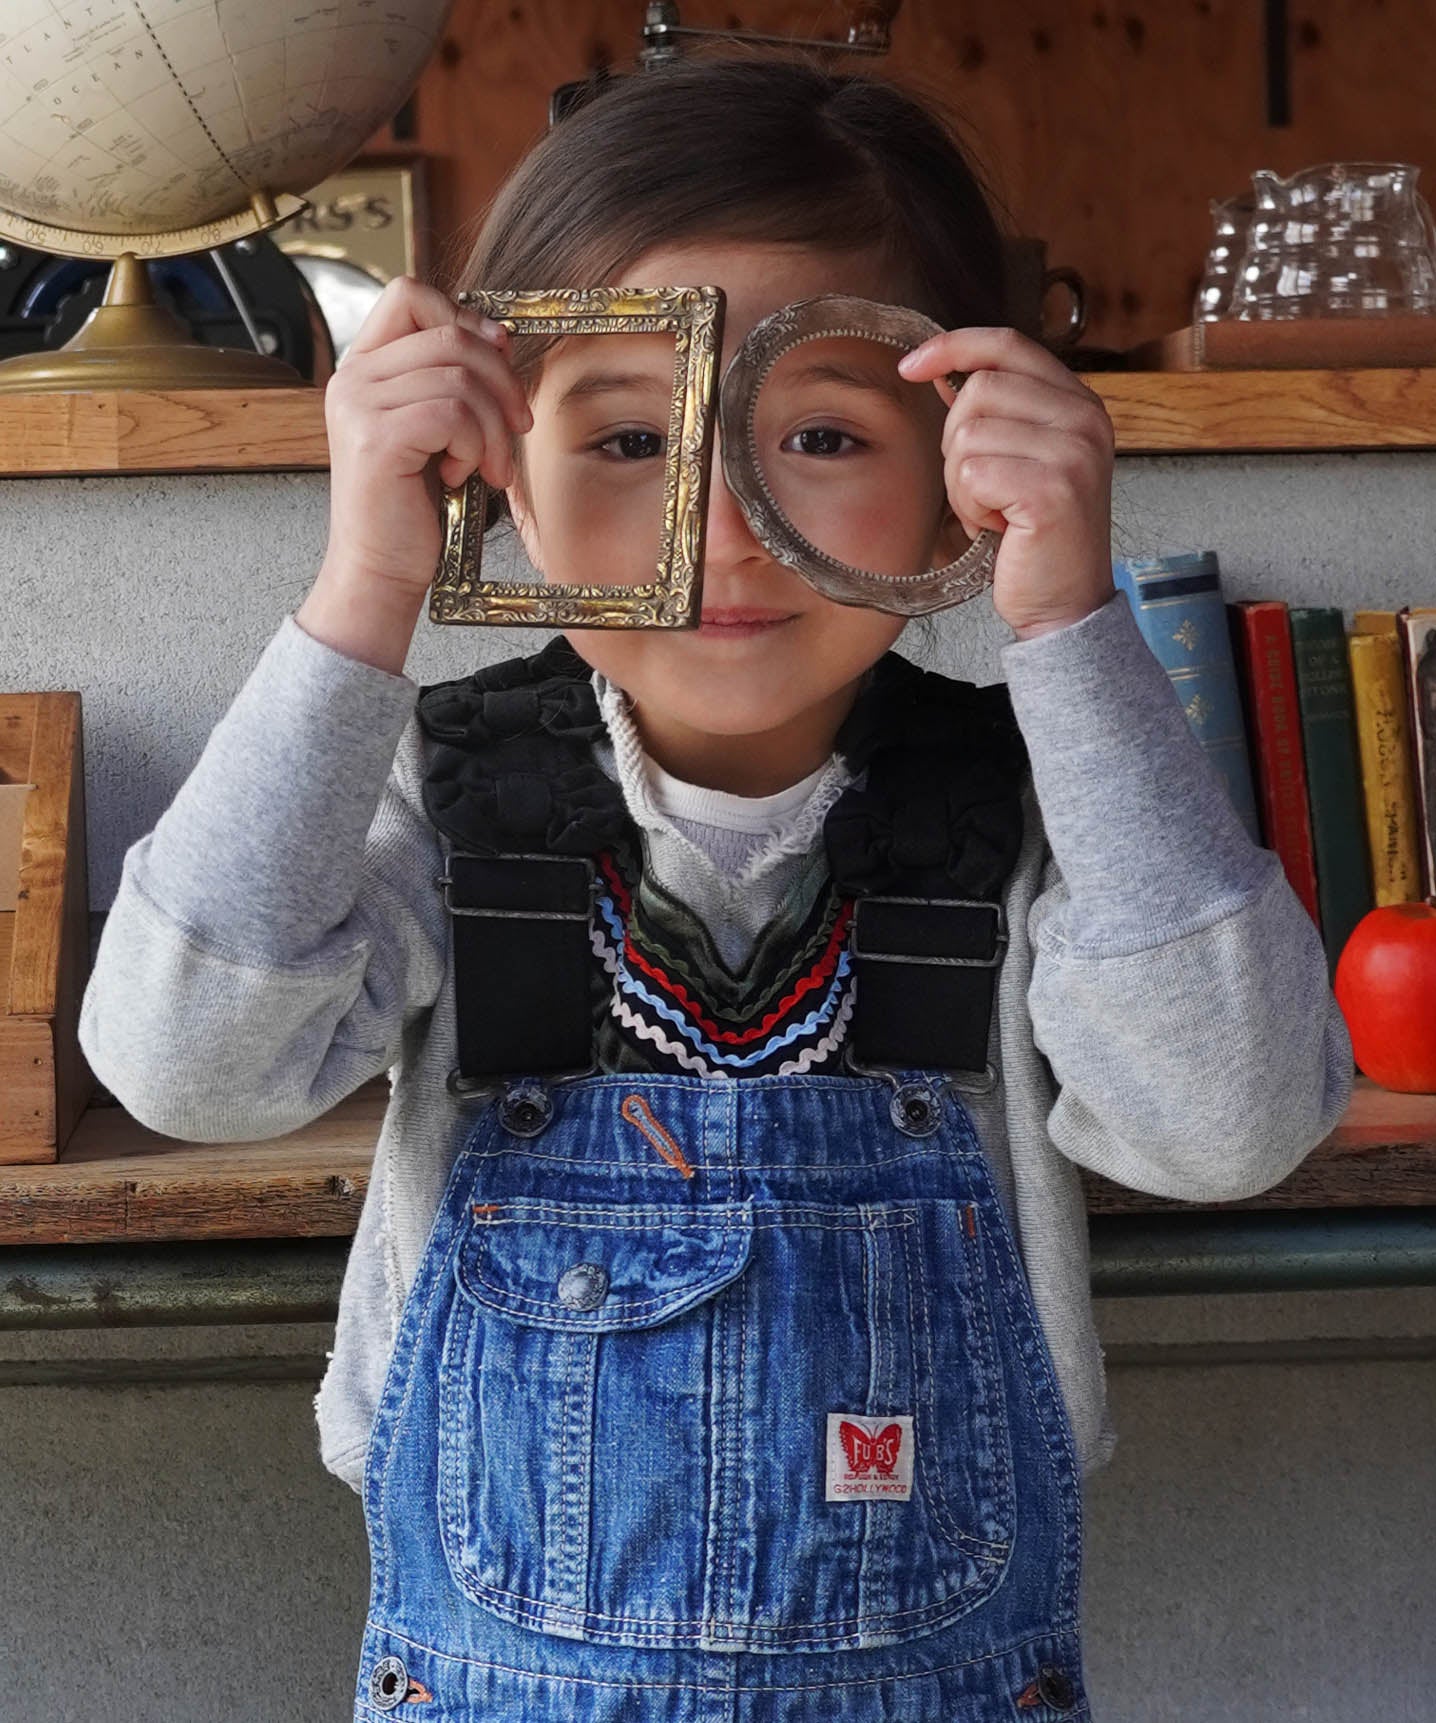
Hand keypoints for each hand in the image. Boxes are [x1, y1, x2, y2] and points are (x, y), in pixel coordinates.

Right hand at [319, 274, 531, 601]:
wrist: (381, 569)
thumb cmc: (413, 508)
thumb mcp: (437, 431)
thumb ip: (452, 380)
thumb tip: (499, 337)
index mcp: (364, 366)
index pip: (410, 294)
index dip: (464, 318)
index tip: (499, 358)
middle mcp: (353, 377)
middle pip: (450, 335)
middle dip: (501, 382)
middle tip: (518, 428)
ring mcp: (358, 405)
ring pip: (459, 378)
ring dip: (493, 427)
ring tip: (488, 466)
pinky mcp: (376, 438)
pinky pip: (452, 414)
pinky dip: (474, 447)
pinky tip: (461, 476)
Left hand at [898, 327, 1115, 639]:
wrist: (1065, 604)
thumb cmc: (1036, 538)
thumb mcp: (1022, 461)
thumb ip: (994, 414)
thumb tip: (940, 371)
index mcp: (1079, 403)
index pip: (1007, 345)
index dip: (953, 346)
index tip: (911, 366)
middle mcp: (1084, 419)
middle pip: (978, 390)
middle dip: (957, 443)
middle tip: (982, 488)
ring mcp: (1072, 452)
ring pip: (968, 435)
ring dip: (962, 483)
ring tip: (992, 512)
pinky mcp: (1051, 490)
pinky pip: (971, 474)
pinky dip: (968, 507)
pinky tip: (994, 527)